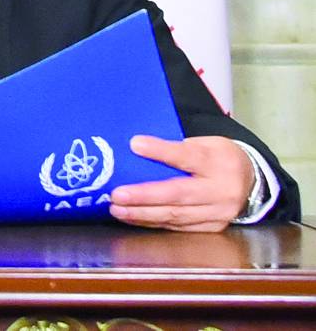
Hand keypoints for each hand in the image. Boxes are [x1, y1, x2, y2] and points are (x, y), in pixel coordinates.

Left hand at [109, 134, 255, 231]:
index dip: (161, 151)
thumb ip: (175, 147)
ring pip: (177, 216)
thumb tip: (136, 148)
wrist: (251, 180)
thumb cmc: (218, 157)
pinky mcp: (214, 228)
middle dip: (145, 196)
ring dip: (143, 214)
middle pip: (179, 194)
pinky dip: (154, 222)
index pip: (188, 156)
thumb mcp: (204, 142)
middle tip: (117, 195)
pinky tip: (134, 218)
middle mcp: (221, 191)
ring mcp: (219, 213)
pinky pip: (179, 227)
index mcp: (218, 162)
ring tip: (117, 209)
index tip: (135, 145)